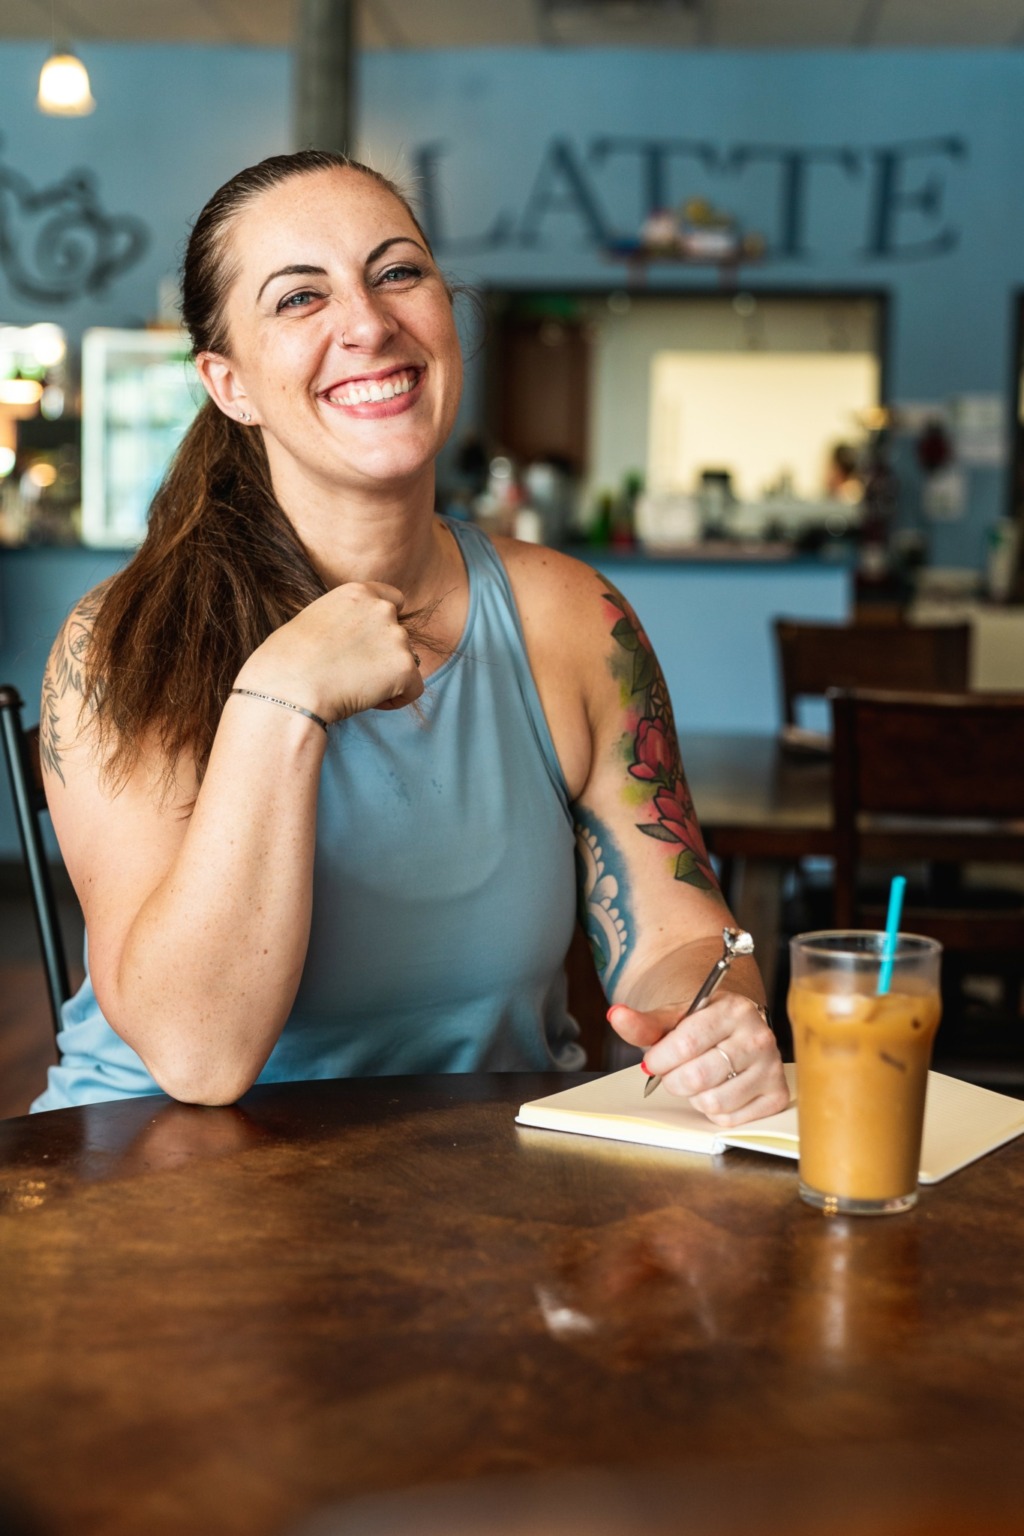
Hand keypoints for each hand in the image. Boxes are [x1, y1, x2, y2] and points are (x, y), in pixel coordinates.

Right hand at [235, 581, 423, 722]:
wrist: (289, 688)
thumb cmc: (286, 662)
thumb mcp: (313, 622)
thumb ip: (343, 622)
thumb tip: (350, 641)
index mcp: (357, 593)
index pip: (393, 601)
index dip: (383, 627)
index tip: (367, 647)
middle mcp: (382, 609)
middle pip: (399, 637)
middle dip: (382, 657)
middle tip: (351, 675)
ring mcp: (397, 637)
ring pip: (406, 663)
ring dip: (387, 678)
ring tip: (353, 689)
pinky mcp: (405, 667)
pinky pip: (414, 689)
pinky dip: (395, 700)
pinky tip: (367, 702)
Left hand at [607, 993, 788, 1126]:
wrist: (734, 1029)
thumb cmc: (701, 1025)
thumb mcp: (674, 1017)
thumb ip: (644, 1023)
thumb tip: (616, 1015)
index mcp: (732, 1010)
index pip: (685, 1043)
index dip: (660, 1059)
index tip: (654, 1061)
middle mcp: (758, 1037)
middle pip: (697, 1077)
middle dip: (674, 1080)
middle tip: (675, 1072)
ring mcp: (771, 1068)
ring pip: (713, 1102)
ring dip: (695, 1097)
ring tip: (699, 1079)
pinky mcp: (776, 1095)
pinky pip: (730, 1119)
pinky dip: (715, 1111)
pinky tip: (719, 1089)